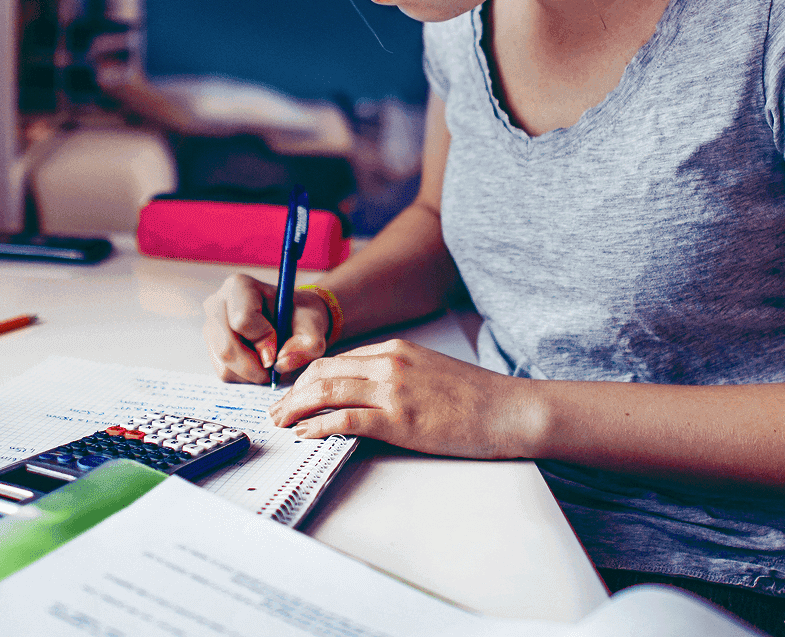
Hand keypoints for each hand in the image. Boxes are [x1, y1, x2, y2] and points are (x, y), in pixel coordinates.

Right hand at [202, 273, 331, 383]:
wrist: (291, 320)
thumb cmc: (300, 316)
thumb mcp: (313, 324)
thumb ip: (308, 343)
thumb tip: (281, 364)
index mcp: (239, 286)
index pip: (242, 320)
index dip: (263, 340)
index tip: (278, 346)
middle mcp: (216, 303)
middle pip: (226, 348)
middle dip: (255, 365)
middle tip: (274, 366)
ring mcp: (209, 326)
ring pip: (225, 365)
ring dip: (252, 372)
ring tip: (269, 361)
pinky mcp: (210, 347)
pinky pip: (224, 373)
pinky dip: (245, 376)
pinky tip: (258, 362)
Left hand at [267, 339, 532, 458]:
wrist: (508, 410)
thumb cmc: (475, 396)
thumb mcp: (429, 370)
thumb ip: (395, 374)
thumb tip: (362, 392)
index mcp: (395, 349)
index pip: (337, 359)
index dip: (307, 378)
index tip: (293, 394)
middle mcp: (389, 363)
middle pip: (323, 371)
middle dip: (292, 392)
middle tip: (276, 411)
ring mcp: (393, 390)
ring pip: (327, 391)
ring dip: (297, 409)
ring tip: (282, 424)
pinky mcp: (400, 419)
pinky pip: (346, 420)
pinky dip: (318, 426)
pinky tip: (305, 435)